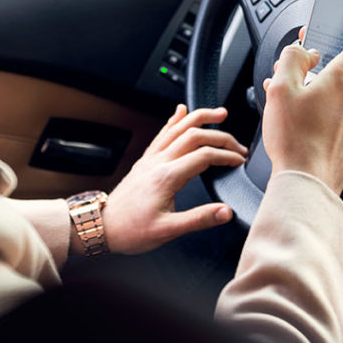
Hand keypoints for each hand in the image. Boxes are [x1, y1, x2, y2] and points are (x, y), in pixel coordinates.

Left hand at [98, 105, 246, 254]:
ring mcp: (150, 158)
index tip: (239, 161)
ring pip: (178, 127)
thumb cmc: (131, 231)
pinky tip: (181, 111)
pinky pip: (162, 133)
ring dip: (200, 117)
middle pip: (194, 135)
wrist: (103, 226)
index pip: (204, 155)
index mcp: (166, 177)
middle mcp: (158, 162)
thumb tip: (226, 212)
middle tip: (238, 145)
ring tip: (219, 113)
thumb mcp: (168, 231)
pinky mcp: (145, 160)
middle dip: (221, 136)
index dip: (226, 155)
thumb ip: (199, 219)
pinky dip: (175, 120)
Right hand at [261, 13, 342, 191]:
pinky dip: (327, 99)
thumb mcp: (281, 88)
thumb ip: (292, 58)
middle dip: (328, 53)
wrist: (307, 183)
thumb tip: (302, 52)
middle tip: (303, 58)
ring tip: (295, 89)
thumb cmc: (296, 142)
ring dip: (325, 78)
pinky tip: (303, 109)